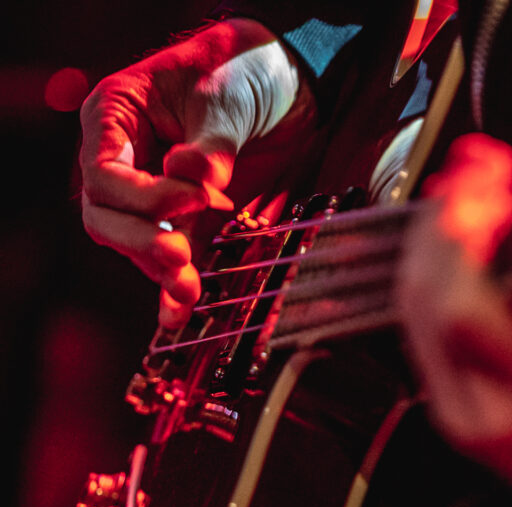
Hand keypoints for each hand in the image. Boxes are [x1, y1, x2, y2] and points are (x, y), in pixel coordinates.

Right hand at [79, 18, 316, 326]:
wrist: (288, 80)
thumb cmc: (242, 70)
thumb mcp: (226, 97)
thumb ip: (211, 144)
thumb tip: (191, 178)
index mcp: (116, 115)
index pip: (104, 173)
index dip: (144, 196)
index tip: (194, 199)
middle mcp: (127, 157)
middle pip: (106, 217)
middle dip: (140, 241)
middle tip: (181, 255)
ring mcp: (155, 191)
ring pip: (135, 243)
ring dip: (160, 268)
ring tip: (190, 289)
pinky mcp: (189, 217)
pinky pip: (169, 256)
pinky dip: (174, 286)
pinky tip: (179, 313)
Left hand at [398, 135, 511, 506]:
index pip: (465, 311)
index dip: (466, 234)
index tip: (490, 177)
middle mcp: (488, 415)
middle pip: (423, 300)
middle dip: (442, 221)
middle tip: (477, 171)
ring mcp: (463, 416)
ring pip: (413, 309)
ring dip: (434, 242)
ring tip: (470, 194)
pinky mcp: (454, 409)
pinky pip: (423, 327)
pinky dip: (436, 272)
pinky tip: (464, 241)